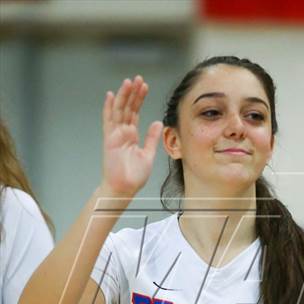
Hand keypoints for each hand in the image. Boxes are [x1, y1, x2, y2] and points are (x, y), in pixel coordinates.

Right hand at [101, 76, 162, 196]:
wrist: (124, 188)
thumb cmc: (134, 176)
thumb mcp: (148, 154)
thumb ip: (151, 138)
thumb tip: (158, 123)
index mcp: (132, 136)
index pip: (135, 112)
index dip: (139, 99)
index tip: (144, 86)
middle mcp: (123, 132)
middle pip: (127, 108)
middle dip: (132, 93)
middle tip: (138, 79)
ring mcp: (115, 134)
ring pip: (119, 110)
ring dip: (123, 96)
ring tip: (129, 82)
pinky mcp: (109, 139)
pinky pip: (108, 120)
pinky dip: (108, 107)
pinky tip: (110, 95)